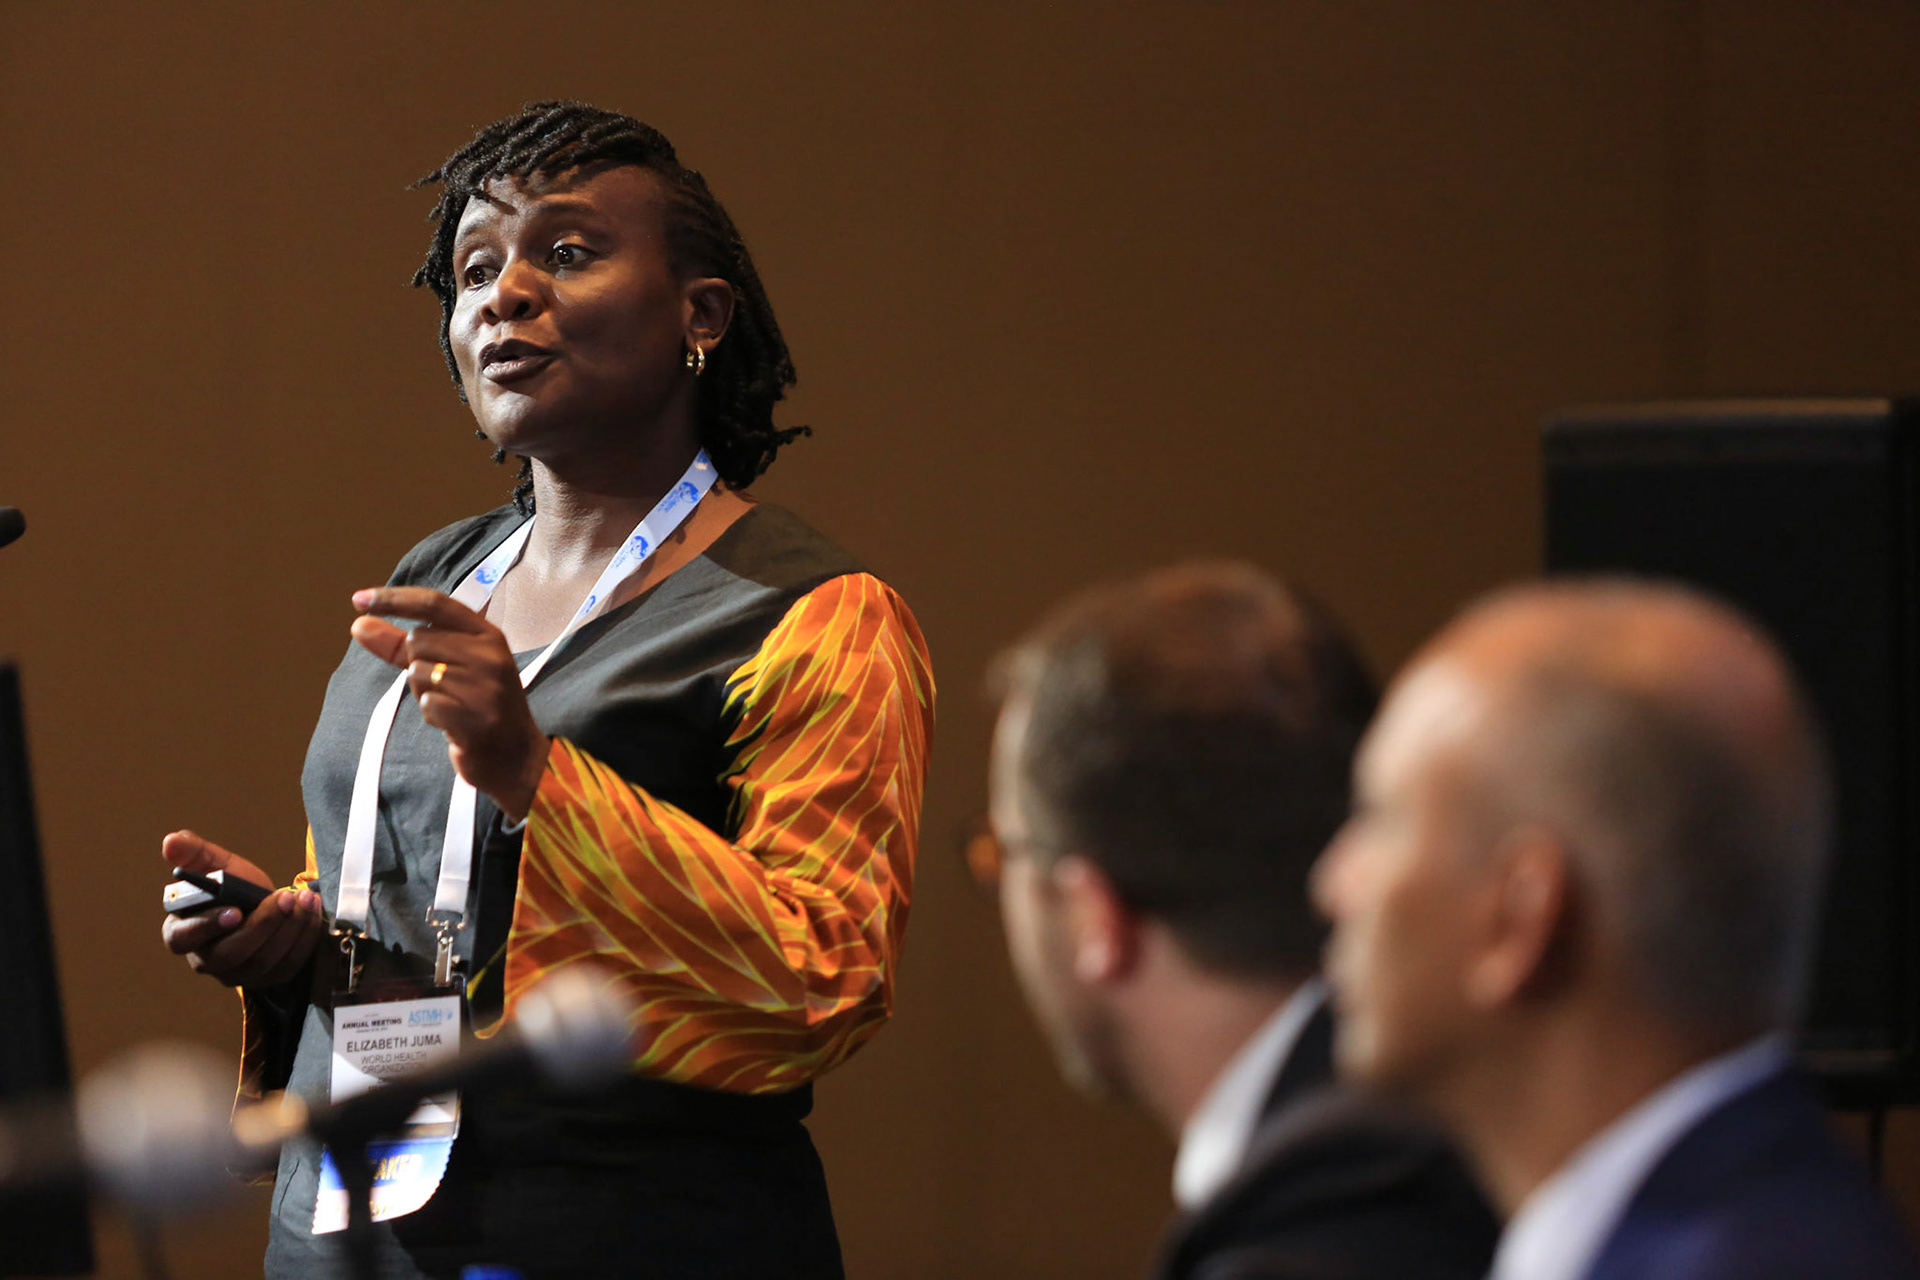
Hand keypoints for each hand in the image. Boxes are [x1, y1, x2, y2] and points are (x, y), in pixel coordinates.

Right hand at [160, 830, 324, 987]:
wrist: (267, 904)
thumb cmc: (233, 888)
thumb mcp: (215, 865)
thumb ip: (193, 852)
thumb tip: (171, 841)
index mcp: (181, 933)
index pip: (183, 938)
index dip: (206, 927)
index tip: (234, 911)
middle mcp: (206, 960)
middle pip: (231, 953)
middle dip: (263, 924)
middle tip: (287, 896)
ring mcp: (237, 974)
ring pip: (263, 961)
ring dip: (289, 928)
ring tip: (305, 898)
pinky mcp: (268, 978)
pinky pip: (287, 965)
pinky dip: (304, 937)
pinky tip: (312, 911)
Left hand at [349, 586, 550, 818]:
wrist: (515, 756)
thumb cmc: (477, 705)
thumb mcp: (448, 667)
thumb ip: (402, 645)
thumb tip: (359, 624)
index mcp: (488, 635)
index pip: (434, 604)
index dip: (394, 599)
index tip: (358, 600)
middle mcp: (490, 655)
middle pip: (419, 641)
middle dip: (417, 665)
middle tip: (446, 688)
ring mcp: (487, 687)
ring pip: (419, 673)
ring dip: (424, 693)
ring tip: (453, 706)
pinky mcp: (478, 718)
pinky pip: (428, 703)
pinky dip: (432, 714)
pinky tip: (452, 722)